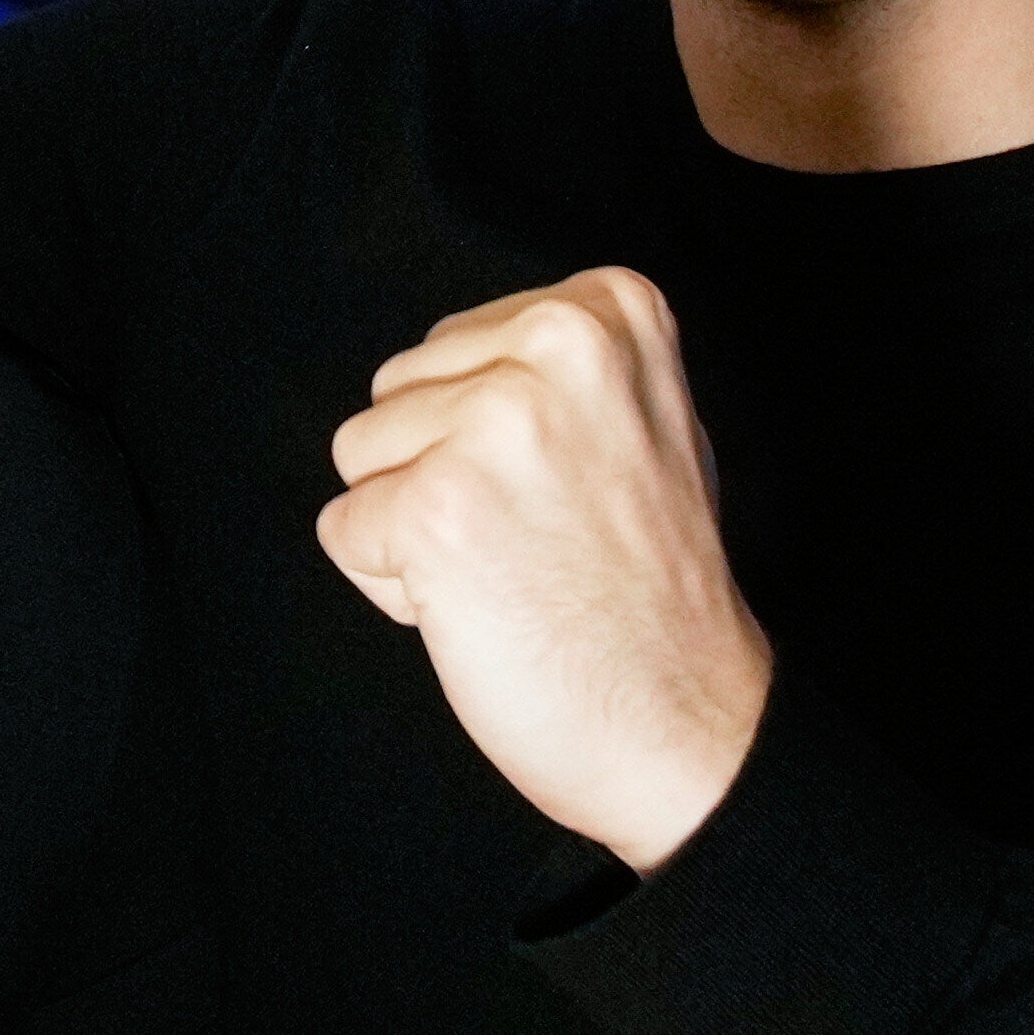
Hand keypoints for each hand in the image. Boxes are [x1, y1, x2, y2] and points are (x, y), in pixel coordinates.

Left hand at [313, 271, 770, 872]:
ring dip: (415, 529)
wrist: (690, 726)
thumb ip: (554, 372)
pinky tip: (484, 611)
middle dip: (440, 474)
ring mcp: (494, 425)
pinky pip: (343, 531)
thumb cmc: (658, 592)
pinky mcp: (436, 508)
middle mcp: (554, 345)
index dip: (484, 437)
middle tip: (542, 542)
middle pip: (394, 393)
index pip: (450, 348)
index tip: (571, 493)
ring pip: (360, 456)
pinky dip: (394, 588)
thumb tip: (461, 354)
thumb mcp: (644, 423)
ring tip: (515, 573)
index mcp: (608, 308)